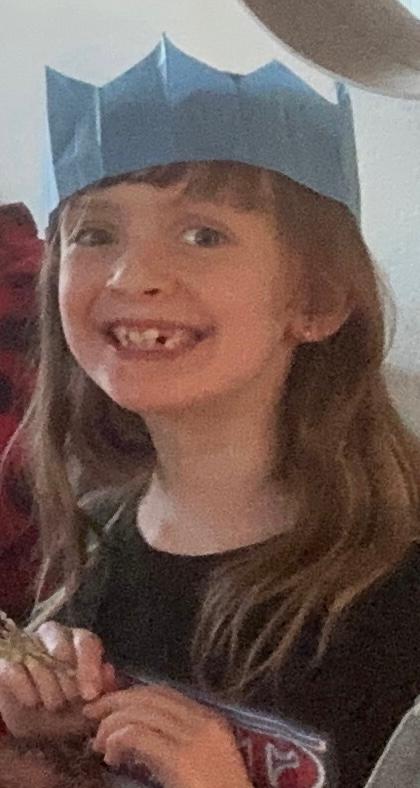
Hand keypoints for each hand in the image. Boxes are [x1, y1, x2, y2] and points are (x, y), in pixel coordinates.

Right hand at [0, 620, 115, 737]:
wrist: (31, 724)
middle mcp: (54, 637)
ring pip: (39, 658)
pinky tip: (31, 702)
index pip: (86, 641)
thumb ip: (102, 689)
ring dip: (48, 687)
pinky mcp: (5, 662)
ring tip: (52, 706)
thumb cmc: (65, 711)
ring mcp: (27, 646)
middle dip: (67, 679)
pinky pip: (13, 669)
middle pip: (62, 645)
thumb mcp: (86, 707)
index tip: (90, 694)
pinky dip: (24, 687)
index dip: (89, 666)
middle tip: (69, 701)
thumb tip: (109, 671)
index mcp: (78, 643)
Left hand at [84, 684, 252, 787]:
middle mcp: (204, 722)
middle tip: (91, 714)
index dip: (131, 694)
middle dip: (116, 701)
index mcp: (211, 721)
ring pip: (141, 712)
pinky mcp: (182, 760)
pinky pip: (139, 735)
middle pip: (150, 696)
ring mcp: (195, 739)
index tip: (108, 706)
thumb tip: (135, 730)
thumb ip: (173, 743)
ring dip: (112, 724)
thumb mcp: (197, 764)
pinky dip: (118, 740)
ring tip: (99, 744)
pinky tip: (111, 756)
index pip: (164, 693)